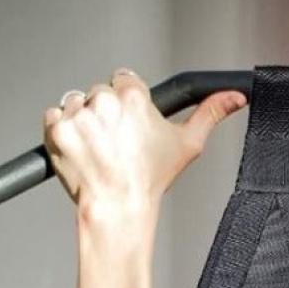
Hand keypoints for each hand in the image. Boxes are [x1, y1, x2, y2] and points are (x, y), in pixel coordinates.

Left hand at [42, 66, 246, 212]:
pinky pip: (54, 117)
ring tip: (99, 150)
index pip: (124, 80)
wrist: (118, 207)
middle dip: (105, 114)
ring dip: (83, 122)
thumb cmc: (151, 179)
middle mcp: (105, 100)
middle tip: (116, 144)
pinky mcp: (57, 129)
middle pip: (99, 92)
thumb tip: (234, 96)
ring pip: (76, 103)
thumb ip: (210, 113)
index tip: (130, 125)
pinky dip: (63, 132)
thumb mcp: (188, 145)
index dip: (127, 104)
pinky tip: (81, 151)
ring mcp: (79, 115)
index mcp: (134, 97)